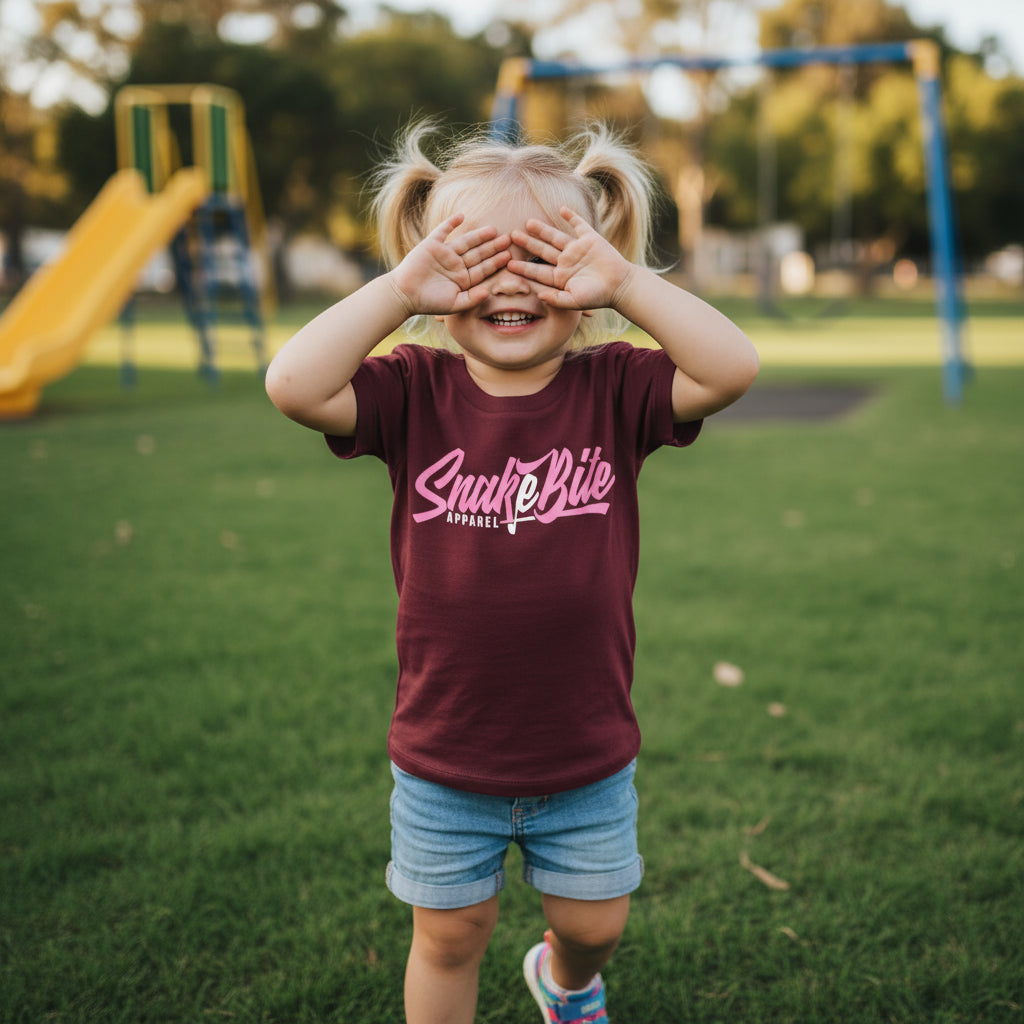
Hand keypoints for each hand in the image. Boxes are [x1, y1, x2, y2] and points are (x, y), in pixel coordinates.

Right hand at [389, 213, 511, 315]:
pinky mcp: (431, 245)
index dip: (496, 262)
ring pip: (466, 242)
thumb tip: (489, 292)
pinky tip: (462, 216)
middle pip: (478, 253)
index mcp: (463, 279)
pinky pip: (443, 231)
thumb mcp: (454, 304)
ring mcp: (444, 254)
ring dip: (479, 235)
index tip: (509, 255)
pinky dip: (450, 223)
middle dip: (493, 246)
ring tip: (493, 229)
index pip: (483, 269)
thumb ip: (472, 299)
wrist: (404, 294)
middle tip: (509, 238)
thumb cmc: (429, 303)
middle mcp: (456, 265)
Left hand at [509, 207, 634, 310]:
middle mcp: (566, 262)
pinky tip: (561, 209)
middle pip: (542, 251)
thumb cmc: (597, 297)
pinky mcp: (590, 239)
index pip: (537, 271)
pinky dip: (571, 217)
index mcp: (560, 277)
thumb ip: (556, 299)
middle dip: (527, 244)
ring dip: (542, 229)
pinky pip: (578, 225)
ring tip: (528, 222)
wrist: (620, 286)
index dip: (523, 268)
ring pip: (555, 237)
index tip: (508, 264)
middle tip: (511, 236)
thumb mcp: (574, 301)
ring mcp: (577, 249)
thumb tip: (539, 295)